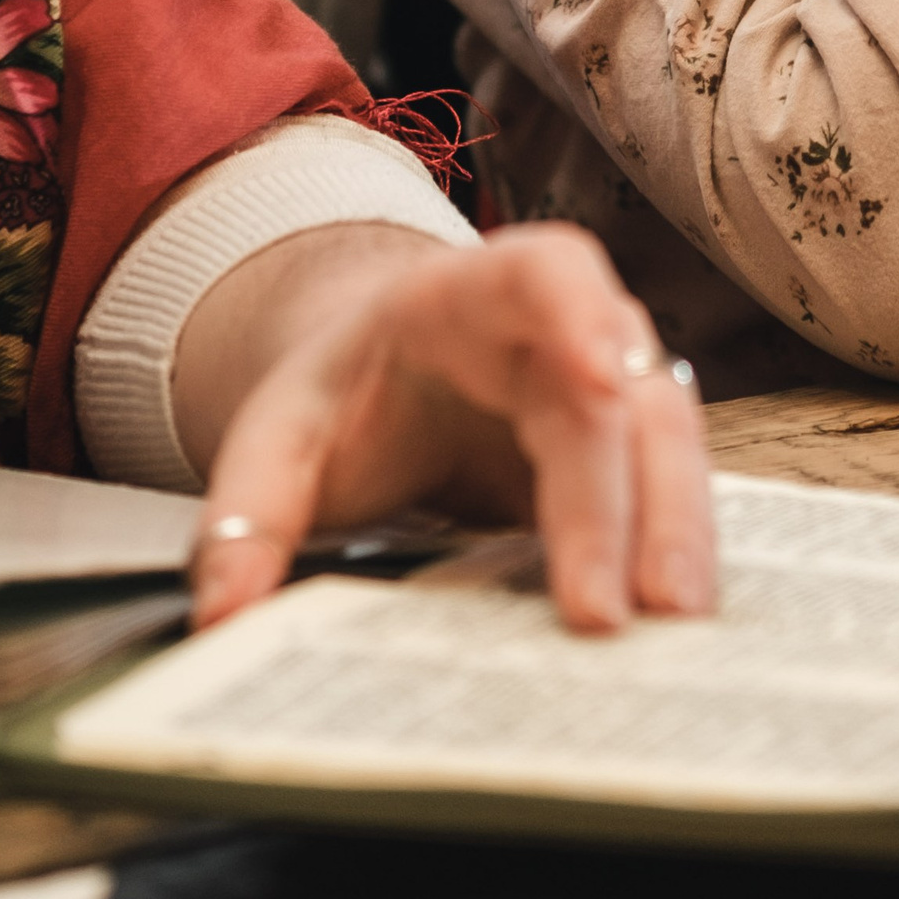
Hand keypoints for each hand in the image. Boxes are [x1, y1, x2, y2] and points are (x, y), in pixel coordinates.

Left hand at [180, 221, 716, 635]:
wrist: (393, 378)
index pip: (549, 273)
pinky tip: (676, 625)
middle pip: (620, 389)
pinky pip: (669, 493)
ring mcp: (616, 387)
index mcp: (477, 291)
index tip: (599, 380)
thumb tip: (221, 616)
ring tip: (674, 624)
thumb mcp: (280, 433)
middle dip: (624, 497)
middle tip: (608, 611)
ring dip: (677, 530)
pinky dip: (674, 554)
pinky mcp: (630, 455)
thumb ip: (247, 514)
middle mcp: (571, 326)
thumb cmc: (349, 394)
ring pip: (668, 443)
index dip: (582, 317)